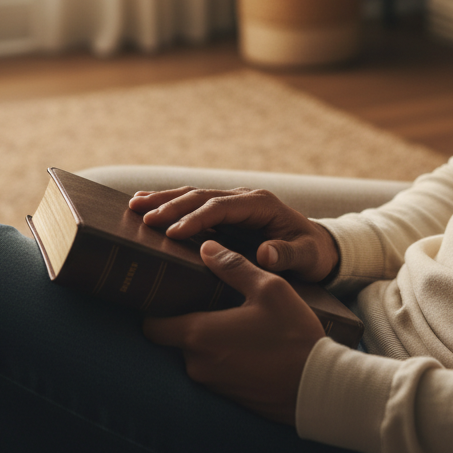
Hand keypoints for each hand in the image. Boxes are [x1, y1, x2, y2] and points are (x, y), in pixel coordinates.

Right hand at [129, 186, 339, 281]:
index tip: (173, 232)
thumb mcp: (307, 256)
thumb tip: (265, 253)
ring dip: (164, 200)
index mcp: (260, 204)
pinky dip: (170, 203)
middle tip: (142, 218)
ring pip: (194, 196)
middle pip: (202, 196)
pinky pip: (194, 204)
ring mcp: (233, 203)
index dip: (197, 218)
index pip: (222, 207)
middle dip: (171, 206)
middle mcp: (244, 198)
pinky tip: (146, 203)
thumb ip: (288, 255)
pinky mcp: (225, 212)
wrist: (319, 246)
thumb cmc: (312, 253)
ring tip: (133, 206)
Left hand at [142, 240, 325, 423]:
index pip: (151, 325)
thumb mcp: (269, 289)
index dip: (155, 306)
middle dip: (184, 316)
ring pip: (194, 352)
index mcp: (200, 334)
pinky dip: (220, 352)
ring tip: (228, 312)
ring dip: (205, 335)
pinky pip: (212, 367)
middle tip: (203, 293)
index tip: (166, 289)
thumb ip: (234, 267)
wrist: (315, 386)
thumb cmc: (292, 334)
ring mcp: (211, 382)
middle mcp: (197, 362)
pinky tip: (243, 337)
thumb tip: (206, 246)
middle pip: (174, 336)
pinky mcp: (226, 394)